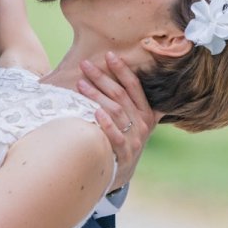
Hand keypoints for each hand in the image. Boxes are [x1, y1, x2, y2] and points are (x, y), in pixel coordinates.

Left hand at [77, 52, 158, 189]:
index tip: (109, 55)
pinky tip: (94, 112)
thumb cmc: (126, 140)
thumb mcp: (138, 123)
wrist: (122, 172)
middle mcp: (142, 124)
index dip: (122, 70)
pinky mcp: (124, 155)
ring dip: (97, 96)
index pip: (134, 86)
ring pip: (115, 111)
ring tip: (80, 83)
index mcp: (147, 113)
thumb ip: (136, 103)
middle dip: (102, 78)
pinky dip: (106, 124)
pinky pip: (115, 137)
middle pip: (121, 96)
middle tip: (85, 65)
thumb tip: (131, 75)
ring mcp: (134, 140)